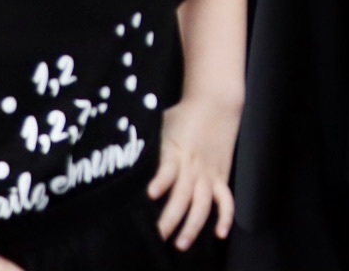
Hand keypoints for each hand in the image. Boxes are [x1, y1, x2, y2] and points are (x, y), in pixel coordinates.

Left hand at [149, 95, 237, 248]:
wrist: (216, 104)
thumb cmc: (183, 115)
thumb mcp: (161, 124)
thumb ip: (149, 145)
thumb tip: (123, 158)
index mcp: (175, 152)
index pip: (168, 169)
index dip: (161, 181)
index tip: (150, 194)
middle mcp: (193, 166)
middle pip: (182, 196)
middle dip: (170, 218)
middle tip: (158, 237)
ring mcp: (208, 173)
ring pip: (202, 204)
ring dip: (193, 225)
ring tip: (181, 244)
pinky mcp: (221, 177)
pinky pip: (225, 200)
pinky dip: (226, 217)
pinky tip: (220, 234)